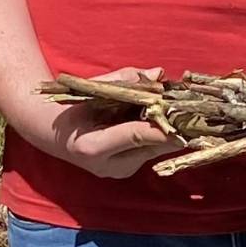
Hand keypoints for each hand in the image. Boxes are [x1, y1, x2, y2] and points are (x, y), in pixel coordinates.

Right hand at [32, 69, 173, 180]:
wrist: (53, 133)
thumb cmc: (71, 106)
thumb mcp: (91, 89)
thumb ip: (124, 80)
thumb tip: (158, 74)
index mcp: (92, 147)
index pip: (134, 135)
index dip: (161, 127)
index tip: (184, 118)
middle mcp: (107, 166)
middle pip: (150, 146)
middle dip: (172, 127)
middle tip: (193, 110)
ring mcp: (118, 172)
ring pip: (154, 150)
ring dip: (169, 130)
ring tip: (183, 111)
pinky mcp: (126, 170)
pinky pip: (149, 150)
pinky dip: (160, 134)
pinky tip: (168, 119)